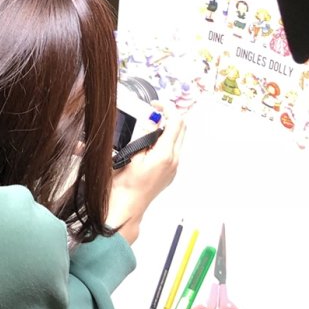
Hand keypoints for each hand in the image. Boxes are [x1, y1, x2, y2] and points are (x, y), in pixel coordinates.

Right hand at [107, 115, 186, 245]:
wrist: (128, 205)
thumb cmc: (126, 183)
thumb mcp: (133, 154)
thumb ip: (145, 135)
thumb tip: (152, 120)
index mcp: (166, 154)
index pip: (176, 122)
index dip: (167, 108)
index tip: (155, 103)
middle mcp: (174, 160)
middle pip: (181, 129)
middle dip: (170, 116)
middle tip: (153, 111)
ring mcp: (174, 167)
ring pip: (178, 139)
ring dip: (167, 128)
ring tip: (148, 127)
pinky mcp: (170, 172)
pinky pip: (173, 150)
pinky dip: (164, 140)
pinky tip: (149, 143)